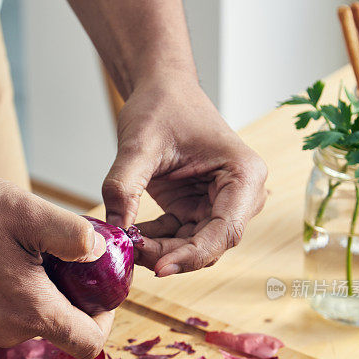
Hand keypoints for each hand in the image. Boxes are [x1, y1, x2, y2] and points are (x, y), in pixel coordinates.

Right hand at [0, 171, 112, 357]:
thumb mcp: (27, 211)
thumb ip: (74, 236)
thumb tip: (102, 254)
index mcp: (31, 310)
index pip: (89, 342)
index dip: (105, 321)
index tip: (101, 294)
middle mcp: (5, 331)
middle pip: (59, 329)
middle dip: (69, 298)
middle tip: (62, 259)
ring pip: (28, 322)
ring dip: (37, 295)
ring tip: (26, 254)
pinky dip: (9, 296)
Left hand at [103, 72, 267, 275]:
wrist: (160, 90)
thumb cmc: (162, 105)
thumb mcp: (138, 143)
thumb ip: (124, 186)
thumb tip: (114, 231)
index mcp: (244, 175)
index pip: (225, 231)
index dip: (193, 255)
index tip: (159, 267)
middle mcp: (241, 195)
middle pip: (210, 244)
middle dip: (171, 254)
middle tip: (131, 252)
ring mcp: (221, 204)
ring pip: (193, 246)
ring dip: (161, 250)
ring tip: (127, 241)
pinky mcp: (199, 209)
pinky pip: (179, 237)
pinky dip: (155, 240)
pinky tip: (131, 233)